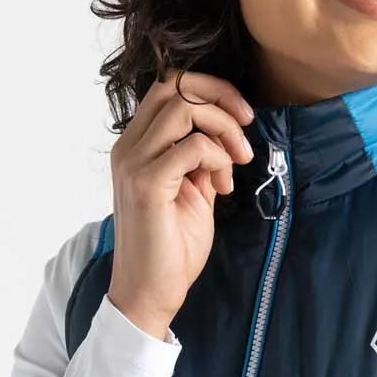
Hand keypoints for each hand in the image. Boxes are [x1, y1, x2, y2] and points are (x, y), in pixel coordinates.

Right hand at [106, 69, 254, 338]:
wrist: (151, 292)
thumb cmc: (172, 245)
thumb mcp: (195, 190)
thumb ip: (203, 156)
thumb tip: (227, 132)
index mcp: (137, 144)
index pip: (169, 86)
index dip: (211, 90)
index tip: (242, 117)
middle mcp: (129, 147)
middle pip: (174, 84)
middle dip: (221, 96)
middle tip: (247, 126)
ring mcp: (134, 163)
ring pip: (184, 108)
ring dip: (224, 129)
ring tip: (237, 161)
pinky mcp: (147, 184)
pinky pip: (193, 146)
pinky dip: (218, 157)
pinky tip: (223, 184)